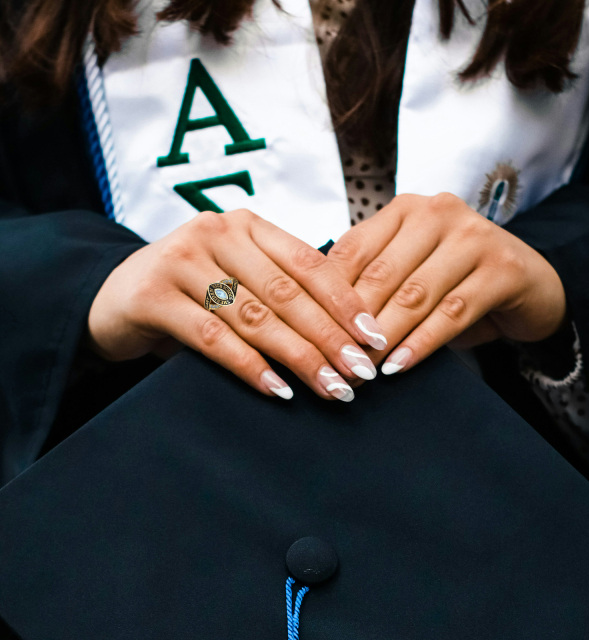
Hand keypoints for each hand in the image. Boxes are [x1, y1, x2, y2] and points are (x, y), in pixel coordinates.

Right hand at [88, 209, 387, 400]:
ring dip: (298, 357)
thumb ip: (280, 288)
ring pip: (254, 316)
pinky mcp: (152, 296)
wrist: (115, 294)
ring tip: (331, 387)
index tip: (373, 337)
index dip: (345, 301)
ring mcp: (181, 260)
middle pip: (286, 292)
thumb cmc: (193, 289)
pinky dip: (249, 366)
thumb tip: (347, 332)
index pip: (308, 262)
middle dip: (329, 336)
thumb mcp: (238, 275)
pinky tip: (278, 389)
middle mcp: (216, 233)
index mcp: (248, 225)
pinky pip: (213, 336)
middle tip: (361, 372)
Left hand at [326, 193, 566, 374]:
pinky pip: (453, 312)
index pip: (352, 252)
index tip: (311, 336)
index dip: (327, 297)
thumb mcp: (409, 273)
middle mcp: (437, 212)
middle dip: (353, 324)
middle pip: (381, 275)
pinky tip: (400, 366)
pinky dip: (422, 343)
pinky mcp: (503, 268)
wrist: (528, 286)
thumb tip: (317, 321)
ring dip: (385, 338)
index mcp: (404, 210)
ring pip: (415, 295)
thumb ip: (371, 283)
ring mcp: (474, 236)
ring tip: (362, 369)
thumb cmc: (455, 282)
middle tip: (335, 361)